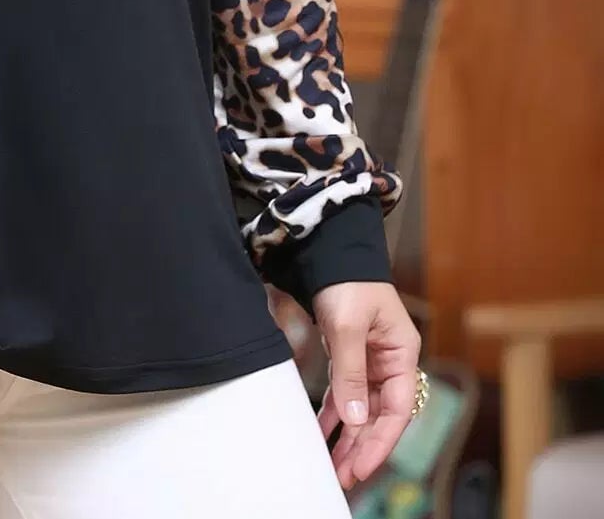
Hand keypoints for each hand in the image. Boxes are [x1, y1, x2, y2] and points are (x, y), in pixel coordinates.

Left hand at [312, 281, 423, 490]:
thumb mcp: (348, 325)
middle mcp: (391, 362)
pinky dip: (335, 414)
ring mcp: (371, 361)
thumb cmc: (348, 281)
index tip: (362, 467)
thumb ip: (351, 373)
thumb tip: (355, 421)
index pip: (397, 410)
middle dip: (362, 447)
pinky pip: (346, 394)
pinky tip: (322, 434)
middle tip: (343, 477)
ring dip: (348, 437)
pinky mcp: (351, 357)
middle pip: (380, 415)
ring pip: (362, 409)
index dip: (380, 442)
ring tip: (333, 466)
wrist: (330, 249)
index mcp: (402, 354)